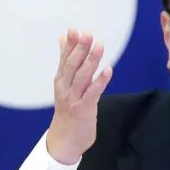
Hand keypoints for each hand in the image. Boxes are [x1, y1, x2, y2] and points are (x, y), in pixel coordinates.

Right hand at [45, 28, 112, 164]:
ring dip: (91, 61)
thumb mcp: (64, 84)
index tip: (74, 30)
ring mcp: (74, 98)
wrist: (63, 140)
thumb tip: (64, 39)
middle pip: (72, 65)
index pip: (65, 58)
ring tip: (99, 46)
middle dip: (79, 49)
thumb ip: (66, 61)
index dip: (70, 44)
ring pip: (82, 77)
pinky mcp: (84, 109)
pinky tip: (108, 70)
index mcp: (61, 80)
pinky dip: (100, 81)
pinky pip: (93, 93)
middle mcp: (65, 87)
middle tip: (87, 34)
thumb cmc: (66, 109)